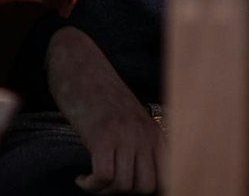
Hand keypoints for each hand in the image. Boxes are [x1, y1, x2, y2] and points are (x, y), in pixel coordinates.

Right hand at [45, 26, 160, 193]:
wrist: (81, 66)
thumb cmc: (101, 96)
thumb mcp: (130, 120)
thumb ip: (141, 145)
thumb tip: (141, 181)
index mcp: (154, 133)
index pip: (167, 178)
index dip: (148, 189)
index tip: (127, 187)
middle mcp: (143, 135)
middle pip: (145, 187)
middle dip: (124, 192)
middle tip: (107, 184)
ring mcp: (124, 135)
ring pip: (123, 186)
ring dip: (103, 190)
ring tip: (91, 181)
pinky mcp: (102, 135)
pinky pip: (103, 177)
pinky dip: (90, 185)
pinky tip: (81, 178)